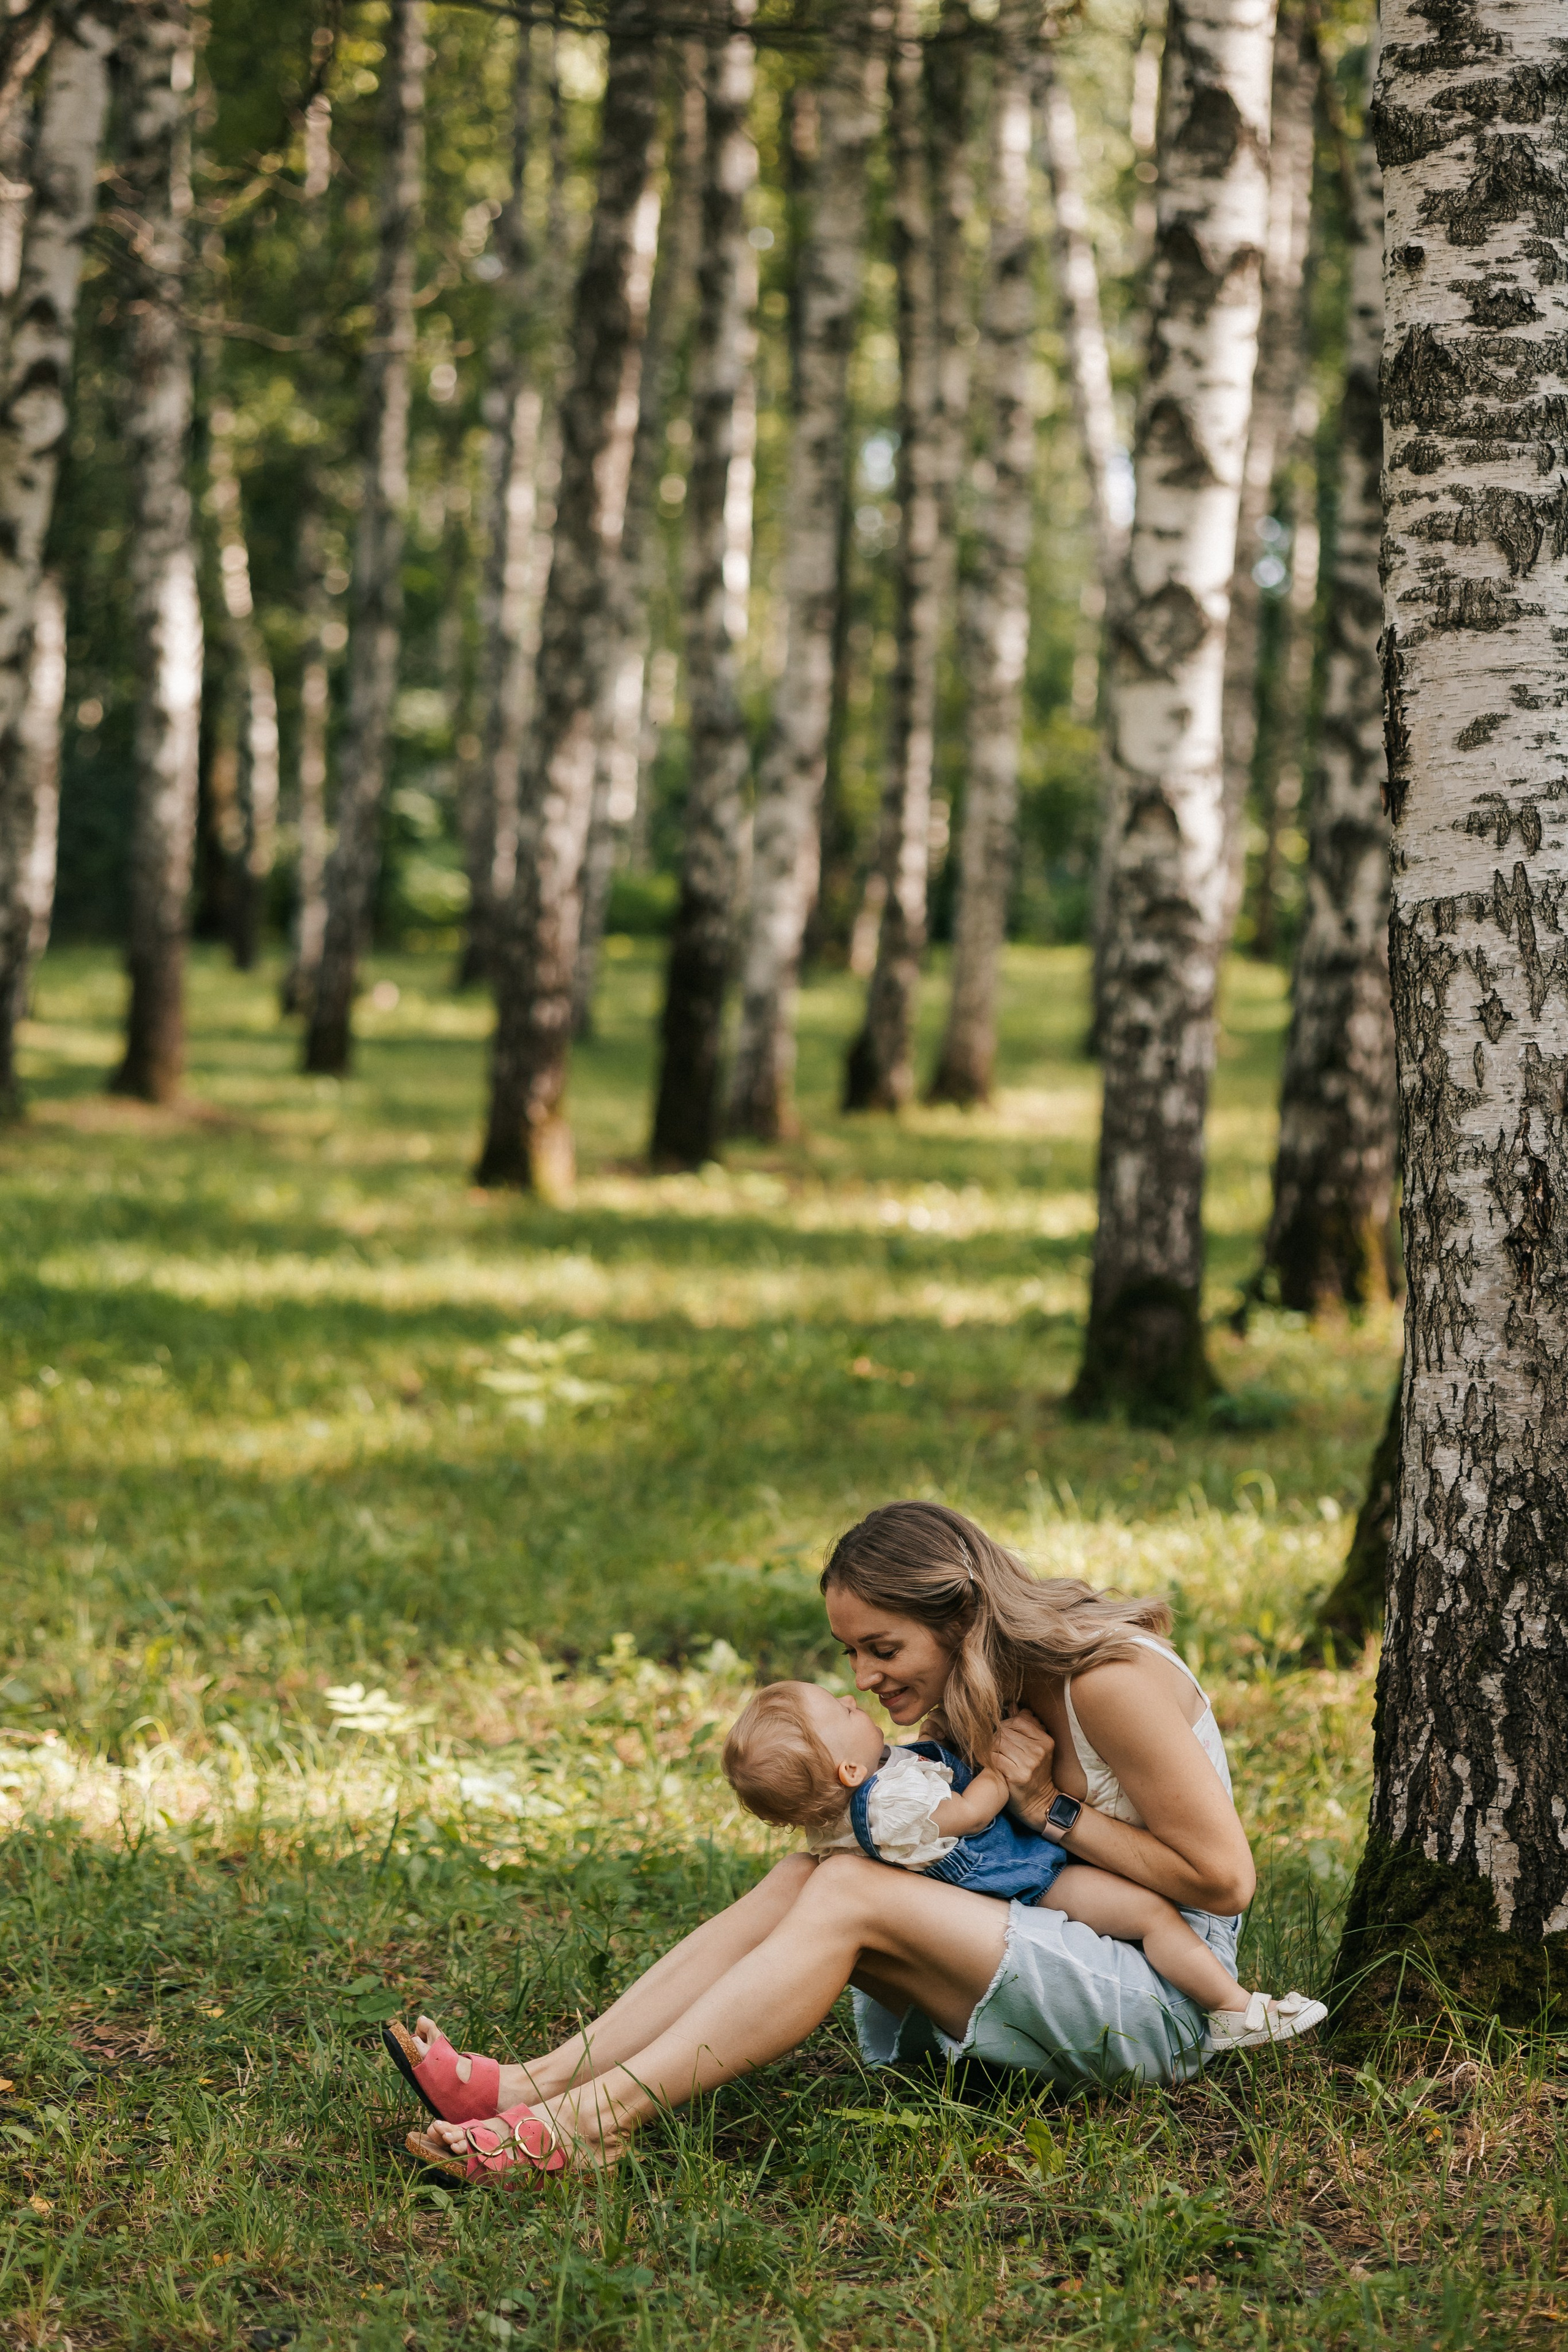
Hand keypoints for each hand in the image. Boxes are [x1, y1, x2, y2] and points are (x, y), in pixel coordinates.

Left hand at [988, 1711, 1058, 1826]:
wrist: (1040, 1803)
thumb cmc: (1035, 1774)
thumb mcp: (1037, 1750)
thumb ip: (1026, 1727)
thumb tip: (1013, 1705)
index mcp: (1045, 1741)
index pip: (1018, 1721)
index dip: (1005, 1724)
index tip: (998, 1732)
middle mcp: (1039, 1751)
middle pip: (1006, 1732)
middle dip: (994, 1736)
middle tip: (989, 1742)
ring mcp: (1029, 1763)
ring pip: (999, 1743)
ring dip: (988, 1746)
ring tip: (986, 1750)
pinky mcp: (1017, 1775)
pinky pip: (994, 1758)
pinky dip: (987, 1758)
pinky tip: (986, 1761)